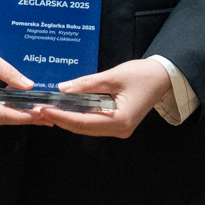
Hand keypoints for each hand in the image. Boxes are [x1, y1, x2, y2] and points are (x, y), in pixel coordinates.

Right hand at [0, 31, 38, 125]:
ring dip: (12, 117)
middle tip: (43, 117)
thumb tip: (29, 86)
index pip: (2, 113)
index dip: (22, 116)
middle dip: (21, 119)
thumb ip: (9, 74)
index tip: (39, 115)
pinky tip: (13, 108)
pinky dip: (0, 113)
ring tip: (33, 114)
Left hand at [29, 57, 173, 138]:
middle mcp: (120, 129)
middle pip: (84, 128)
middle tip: (40, 110)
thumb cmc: (142, 75)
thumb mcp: (112, 76)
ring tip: (49, 109)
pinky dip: (79, 117)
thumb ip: (87, 84)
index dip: (62, 117)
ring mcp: (119, 129)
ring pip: (88, 127)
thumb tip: (62, 89)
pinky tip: (66, 110)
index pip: (84, 122)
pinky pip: (94, 123)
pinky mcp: (118, 123)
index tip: (44, 110)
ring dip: (68, 119)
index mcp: (120, 121)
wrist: (163, 77)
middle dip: (61, 119)